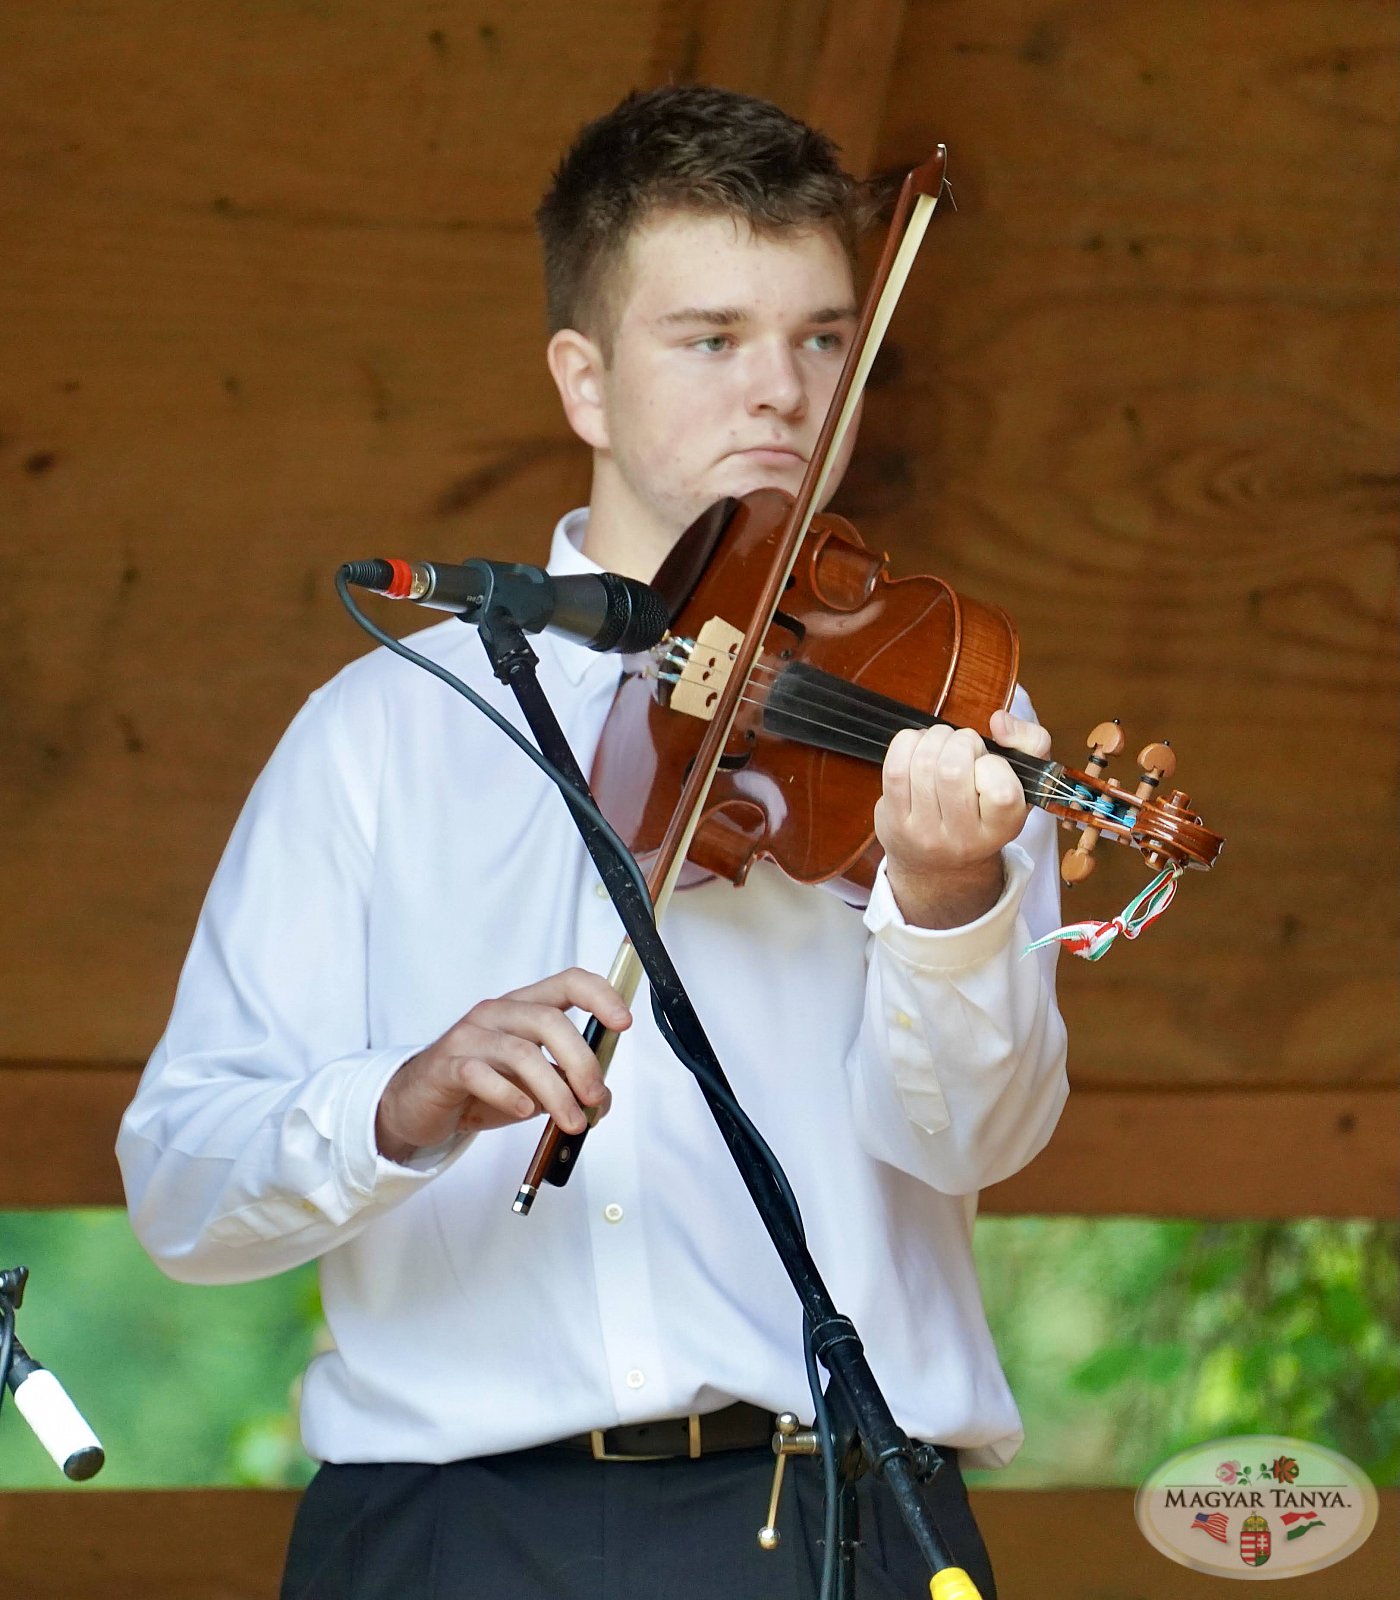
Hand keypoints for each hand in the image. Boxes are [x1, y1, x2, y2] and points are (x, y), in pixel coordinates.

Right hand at [375, 968, 630, 1162]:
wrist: (418, 1103)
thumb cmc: (480, 1086)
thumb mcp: (531, 1084)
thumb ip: (566, 1083)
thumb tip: (601, 1099)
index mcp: (524, 1007)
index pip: (568, 982)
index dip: (600, 996)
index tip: (624, 1023)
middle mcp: (498, 1013)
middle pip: (549, 1021)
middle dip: (581, 1061)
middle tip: (594, 1098)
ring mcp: (470, 1036)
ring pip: (521, 1053)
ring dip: (555, 1091)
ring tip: (571, 1121)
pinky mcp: (448, 1066)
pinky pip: (481, 1074)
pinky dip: (508, 1094)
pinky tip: (523, 1111)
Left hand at [875, 708, 1051, 927]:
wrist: (939, 864)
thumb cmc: (984, 810)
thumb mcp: (1022, 782)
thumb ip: (1031, 742)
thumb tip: (999, 721)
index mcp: (1003, 829)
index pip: (1002, 791)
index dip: (993, 764)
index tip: (987, 765)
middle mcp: (963, 839)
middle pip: (953, 769)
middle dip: (959, 741)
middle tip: (962, 747)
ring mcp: (925, 833)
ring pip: (923, 764)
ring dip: (933, 738)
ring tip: (941, 744)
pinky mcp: (894, 822)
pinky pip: (895, 768)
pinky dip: (907, 744)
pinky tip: (917, 748)